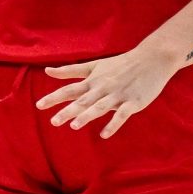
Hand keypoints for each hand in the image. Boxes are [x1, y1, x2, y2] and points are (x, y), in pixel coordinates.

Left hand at [36, 41, 186, 136]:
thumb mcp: (94, 65)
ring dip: (88, 116)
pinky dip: (113, 124)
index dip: (54, 97)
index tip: (38, 105)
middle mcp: (102, 88)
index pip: (69, 90)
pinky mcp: (134, 102)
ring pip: (100, 106)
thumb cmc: (121, 64)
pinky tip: (104, 134)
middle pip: (82, 100)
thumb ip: (70, 70)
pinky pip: (122, 114)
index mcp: (93, 81)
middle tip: (54, 122)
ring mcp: (118, 95)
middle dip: (68, 111)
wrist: (153, 59)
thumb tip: (46, 71)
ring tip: (74, 126)